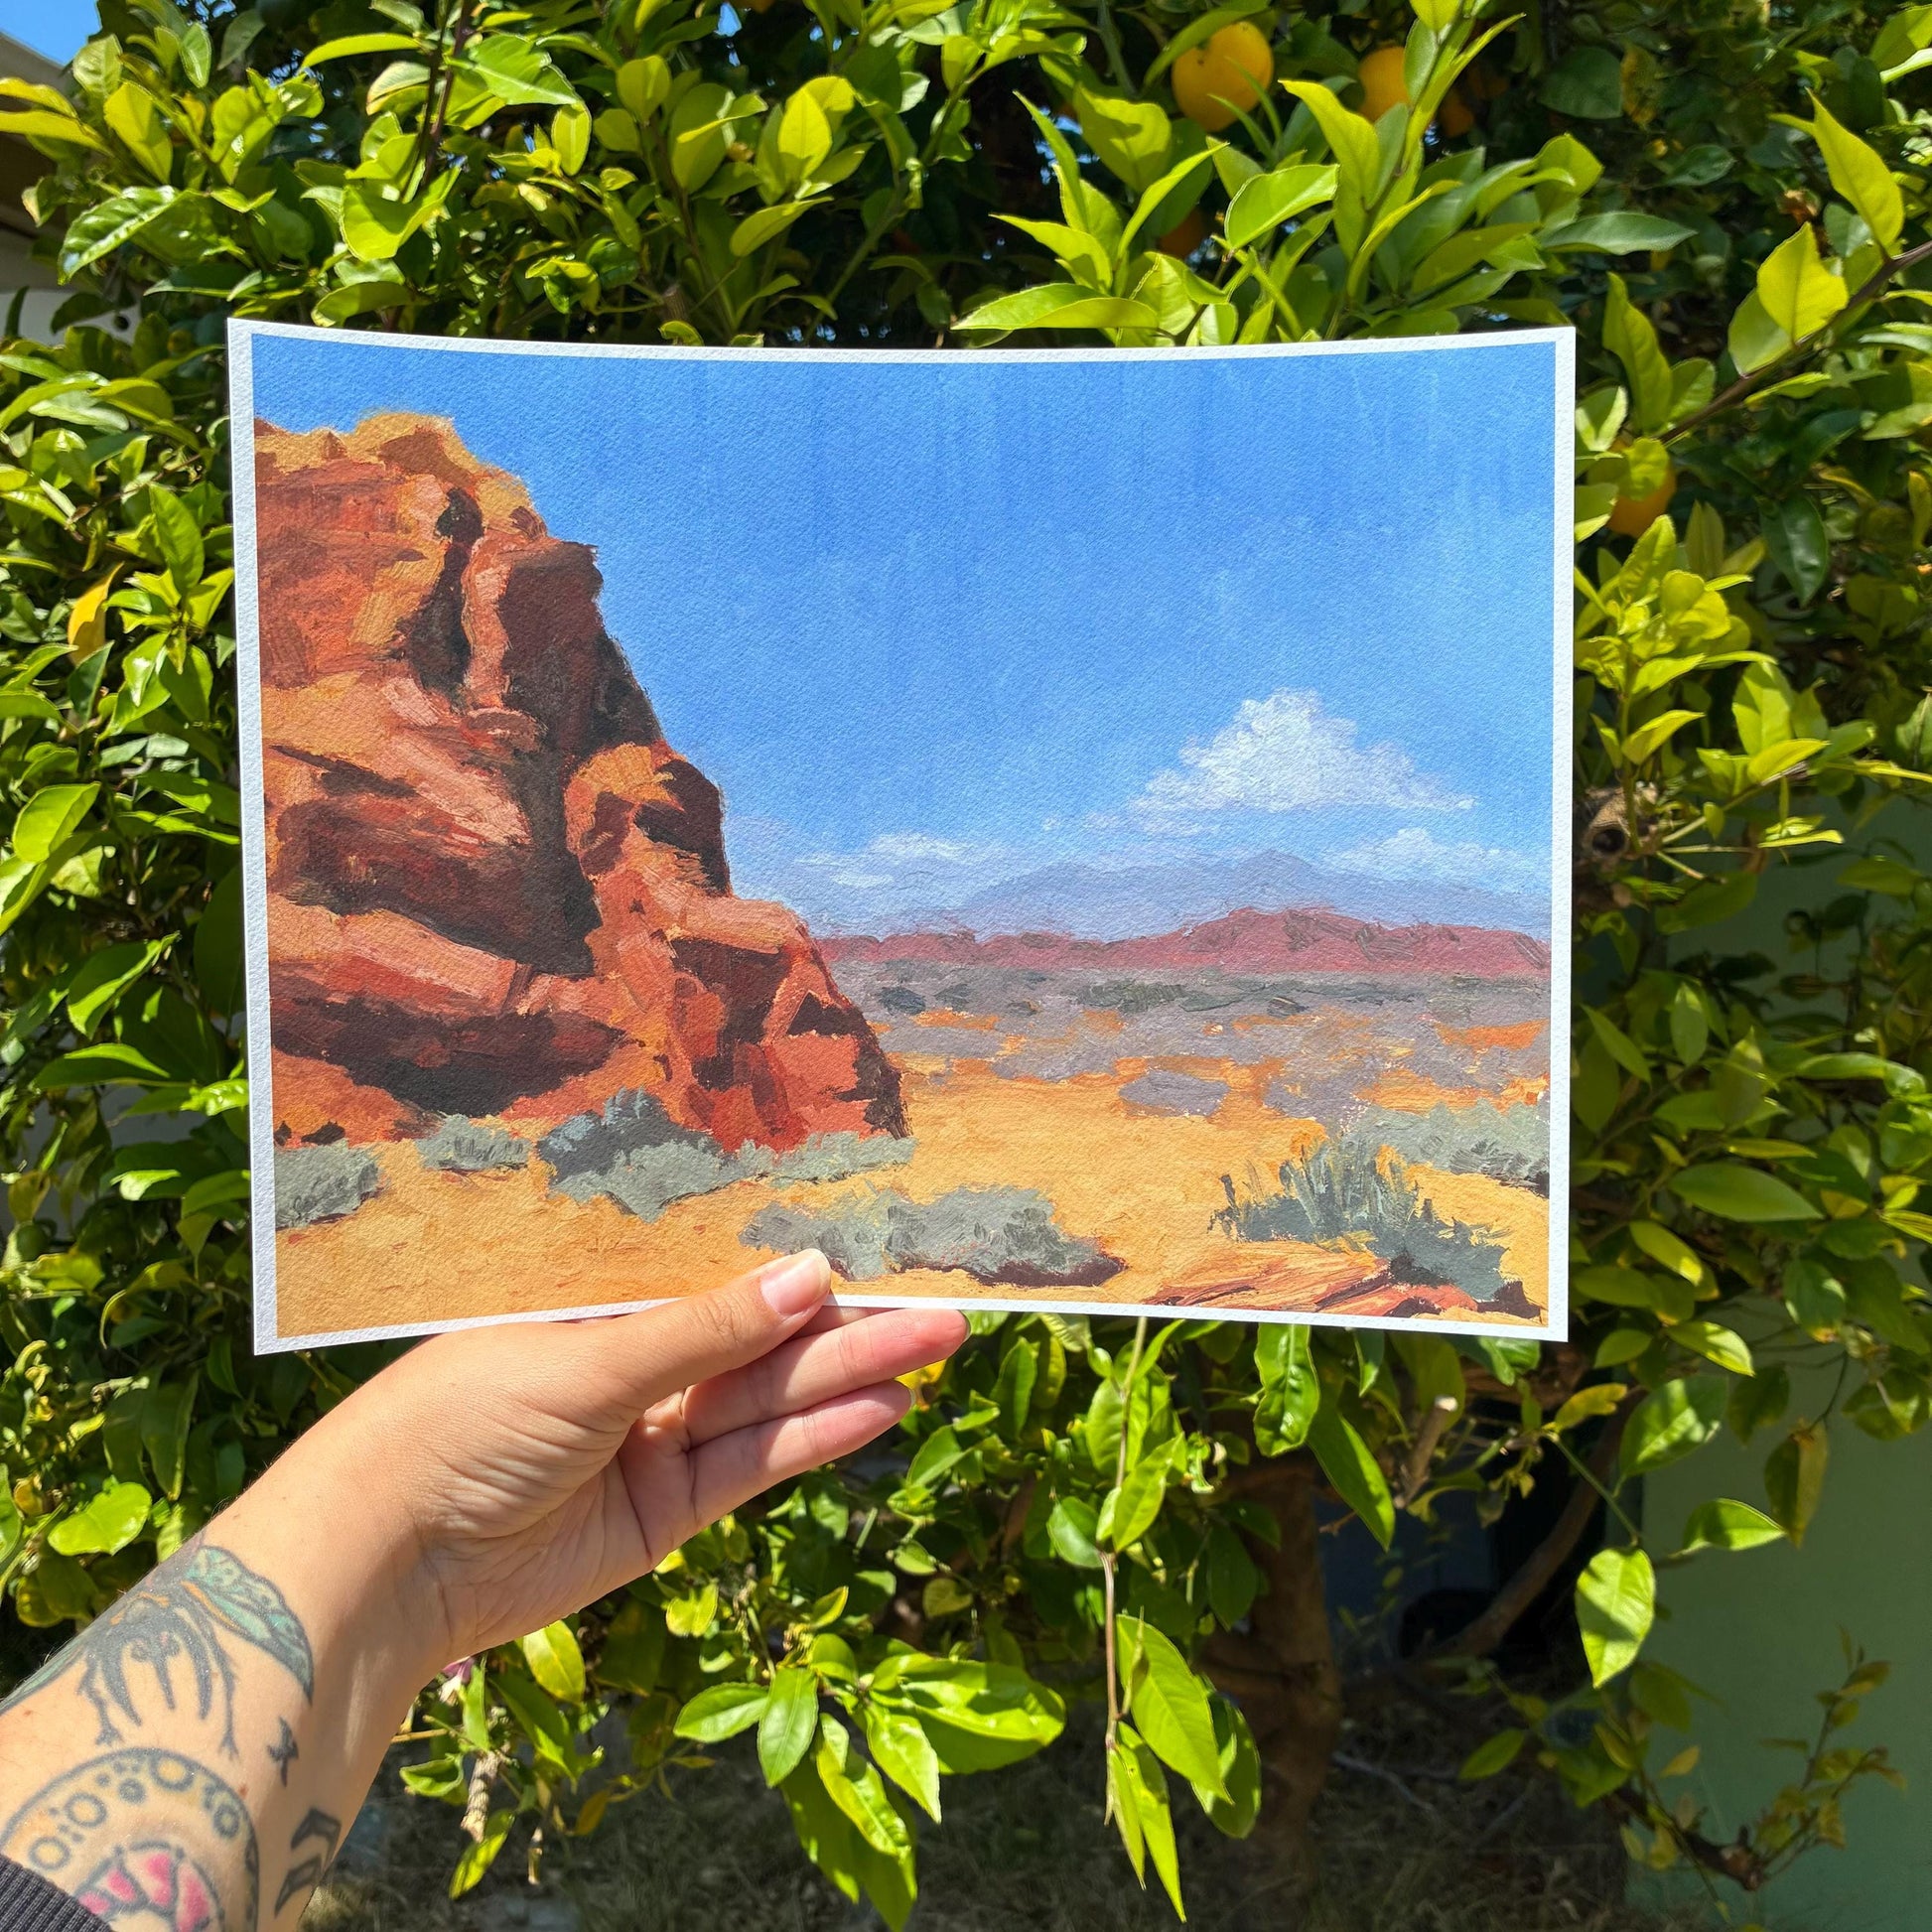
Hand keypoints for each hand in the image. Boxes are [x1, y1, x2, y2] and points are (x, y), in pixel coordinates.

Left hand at [326, 1250, 965, 1665]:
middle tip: (946, 1307)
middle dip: (849, 1326)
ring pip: (768, 1400)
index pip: (718, 1274)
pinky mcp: (663, 1514)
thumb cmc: (461, 1419)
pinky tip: (880, 1409)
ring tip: (937, 1349)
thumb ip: (706, 1328)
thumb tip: (812, 1275)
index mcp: (601, 1304)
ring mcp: (651, 1440)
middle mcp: (634, 1366)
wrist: (385, 1560)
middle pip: (760, 1340)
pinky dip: (814, 1439)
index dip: (798, 1264)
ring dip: (851, 1378)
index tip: (883, 1242)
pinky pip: (750, 1464)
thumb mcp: (589, 1361)